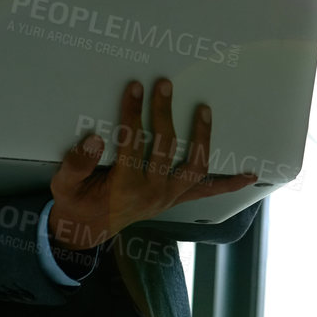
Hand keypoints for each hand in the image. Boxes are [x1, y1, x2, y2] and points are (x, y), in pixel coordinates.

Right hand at [47, 78, 257, 249]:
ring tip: (203, 109)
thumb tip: (94, 138)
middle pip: (166, 147)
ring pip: (194, 166)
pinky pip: (207, 191)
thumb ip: (77, 163)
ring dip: (202, 137)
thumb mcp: (64, 185)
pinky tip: (251, 175)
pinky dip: (229, 184)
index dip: (133, 113)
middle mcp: (153, 192)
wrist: (86, 230)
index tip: (135, 88)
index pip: (132, 142)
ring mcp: (169, 196)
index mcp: (125, 186)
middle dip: (164, 113)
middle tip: (163, 85)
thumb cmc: (76, 203)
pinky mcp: (176, 198)